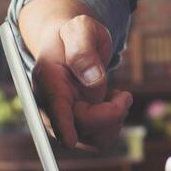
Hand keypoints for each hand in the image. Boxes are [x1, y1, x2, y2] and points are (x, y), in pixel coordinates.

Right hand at [21, 4, 131, 150]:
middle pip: (82, 129)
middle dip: (111, 114)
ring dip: (114, 120)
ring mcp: (63, 121)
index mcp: (48, 81)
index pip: (53, 109)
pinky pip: (101, 139)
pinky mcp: (77, 127)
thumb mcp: (80, 29)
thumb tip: (94, 79)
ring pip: (95, 140)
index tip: (70, 141)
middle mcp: (51, 107)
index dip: (62, 126)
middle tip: (123, 93)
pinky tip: (110, 102)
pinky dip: (113, 122)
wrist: (70, 44)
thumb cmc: (75, 34)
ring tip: (116, 95)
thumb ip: (84, 50)